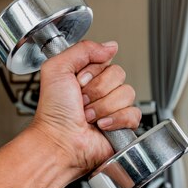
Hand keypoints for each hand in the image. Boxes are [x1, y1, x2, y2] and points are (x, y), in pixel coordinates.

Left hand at [30, 40, 140, 176]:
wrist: (59, 141)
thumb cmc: (54, 112)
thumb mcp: (57, 68)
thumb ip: (82, 49)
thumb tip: (110, 46)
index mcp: (87, 75)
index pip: (106, 59)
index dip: (92, 72)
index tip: (78, 82)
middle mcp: (101, 90)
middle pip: (118, 74)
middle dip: (97, 90)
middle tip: (81, 102)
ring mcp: (113, 107)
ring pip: (127, 93)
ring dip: (103, 107)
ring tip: (88, 116)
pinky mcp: (123, 125)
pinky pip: (134, 113)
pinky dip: (116, 119)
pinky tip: (101, 125)